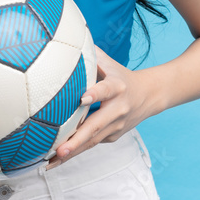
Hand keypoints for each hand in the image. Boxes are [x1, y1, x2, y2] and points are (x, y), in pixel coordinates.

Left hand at [44, 46, 150, 169]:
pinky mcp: (112, 137)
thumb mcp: (109, 62)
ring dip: (72, 153)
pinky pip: (91, 144)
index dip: (95, 94)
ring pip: (92, 141)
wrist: (149, 95)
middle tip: (59, 149)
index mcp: (116, 87)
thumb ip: (90, 54)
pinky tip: (55, 160)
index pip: (105, 89)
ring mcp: (116, 126)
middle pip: (96, 126)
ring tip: (50, 163)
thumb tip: (65, 37)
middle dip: (77, 140)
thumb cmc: (120, 75)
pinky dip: (74, 152)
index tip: (82, 98)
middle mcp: (118, 109)